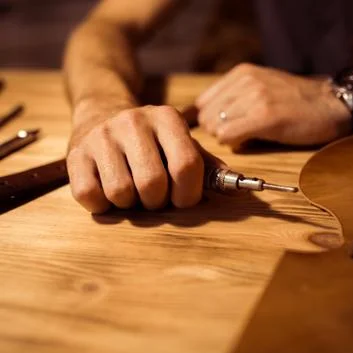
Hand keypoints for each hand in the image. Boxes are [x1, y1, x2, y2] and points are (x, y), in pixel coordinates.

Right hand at [67, 99, 208, 212]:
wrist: (101, 115)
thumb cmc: (149, 140)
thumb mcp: (179, 143)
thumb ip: (208, 166)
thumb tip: (242, 190)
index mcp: (167, 118)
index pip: (187, 167)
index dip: (187, 194)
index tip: (180, 198)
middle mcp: (133, 121)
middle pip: (153, 184)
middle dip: (156, 201)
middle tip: (153, 194)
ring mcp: (101, 136)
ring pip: (121, 193)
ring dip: (130, 203)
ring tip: (131, 189)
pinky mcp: (75, 154)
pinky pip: (90, 196)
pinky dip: (103, 204)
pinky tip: (107, 189)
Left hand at [196, 63, 351, 148]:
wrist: (328, 105)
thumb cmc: (291, 101)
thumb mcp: (258, 87)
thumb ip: (230, 97)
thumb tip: (196, 118)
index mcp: (240, 73)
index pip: (201, 103)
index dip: (206, 121)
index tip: (218, 129)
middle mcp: (244, 81)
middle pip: (205, 118)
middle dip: (216, 131)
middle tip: (236, 134)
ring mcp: (254, 97)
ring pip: (215, 128)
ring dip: (227, 138)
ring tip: (247, 134)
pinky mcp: (264, 115)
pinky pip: (227, 136)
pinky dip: (235, 143)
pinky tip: (249, 140)